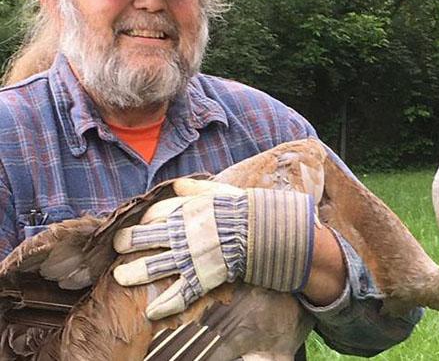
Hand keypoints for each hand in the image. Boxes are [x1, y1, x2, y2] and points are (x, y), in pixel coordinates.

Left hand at [112, 179, 314, 319]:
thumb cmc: (241, 207)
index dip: (144, 220)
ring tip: (120, 277)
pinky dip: (164, 305)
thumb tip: (176, 185)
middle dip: (127, 243)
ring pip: (154, 266)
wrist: (259, 229)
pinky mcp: (201, 277)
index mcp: (184, 211)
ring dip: (133, 273)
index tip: (139, 224)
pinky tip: (151, 312)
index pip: (154, 214)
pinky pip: (179, 294)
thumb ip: (194, 189)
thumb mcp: (217, 191)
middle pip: (145, 238)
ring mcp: (188, 257)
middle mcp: (181, 233)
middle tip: (119, 247)